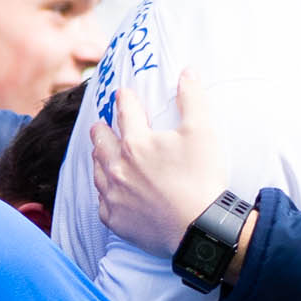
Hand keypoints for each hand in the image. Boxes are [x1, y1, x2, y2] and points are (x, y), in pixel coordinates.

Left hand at [89, 70, 225, 257]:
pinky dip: (103, 193)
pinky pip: (102, 203)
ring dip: (98, 159)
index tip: (122, 93)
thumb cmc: (201, 178)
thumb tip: (187, 72)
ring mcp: (114, 195)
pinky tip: (107, 192)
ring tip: (99, 154)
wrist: (197, 228)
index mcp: (136, 142)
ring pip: (97, 171)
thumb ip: (192, 98)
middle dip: (101, 129)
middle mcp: (117, 167)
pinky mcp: (116, 220)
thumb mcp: (202, 131)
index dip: (124, 99)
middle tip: (100, 125)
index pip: (126, 112)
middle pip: (101, 142)